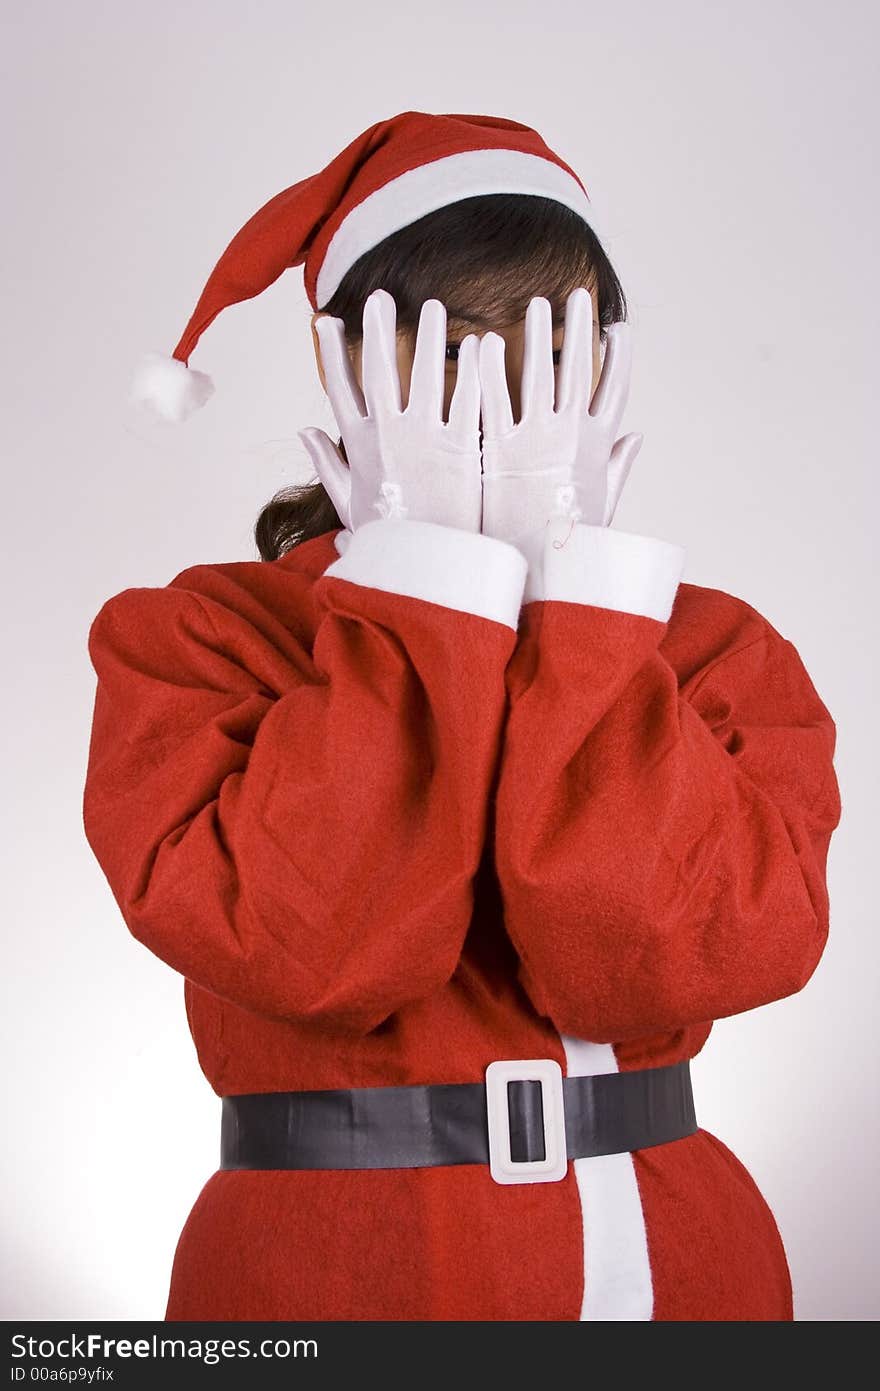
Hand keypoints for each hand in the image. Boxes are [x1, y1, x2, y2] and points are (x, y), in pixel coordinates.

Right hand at [298, 288, 482, 534]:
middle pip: (379, 371)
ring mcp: (425, 440)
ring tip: (432, 306)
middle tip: (379, 299)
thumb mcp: (349, 505)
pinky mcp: (462, 449)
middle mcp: (388, 437)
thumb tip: (303, 429)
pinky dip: (472, 369)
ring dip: (427, 337)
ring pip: (425, 374)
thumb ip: (327, 463)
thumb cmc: (390, 542)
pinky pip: (466, 399)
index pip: (340, 389)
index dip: (331, 352)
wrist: (428, 574)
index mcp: (360, 448)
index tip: (326, 320)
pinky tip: (478, 342)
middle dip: (377, 331)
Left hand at [478, 287, 643, 543]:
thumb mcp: (604, 508)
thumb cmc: (571, 551)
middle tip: (576, 296)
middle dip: (578, 330)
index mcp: (599, 448)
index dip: (618, 356)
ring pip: (540, 375)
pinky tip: (485, 341)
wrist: (537, 580)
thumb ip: (619, 466)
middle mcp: (572, 437)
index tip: (619, 328)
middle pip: (578, 370)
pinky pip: (495, 400)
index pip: (615, 390)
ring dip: (540, 336)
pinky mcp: (499, 453)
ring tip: (538, 304)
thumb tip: (637, 437)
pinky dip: (492, 369)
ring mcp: (537, 441)